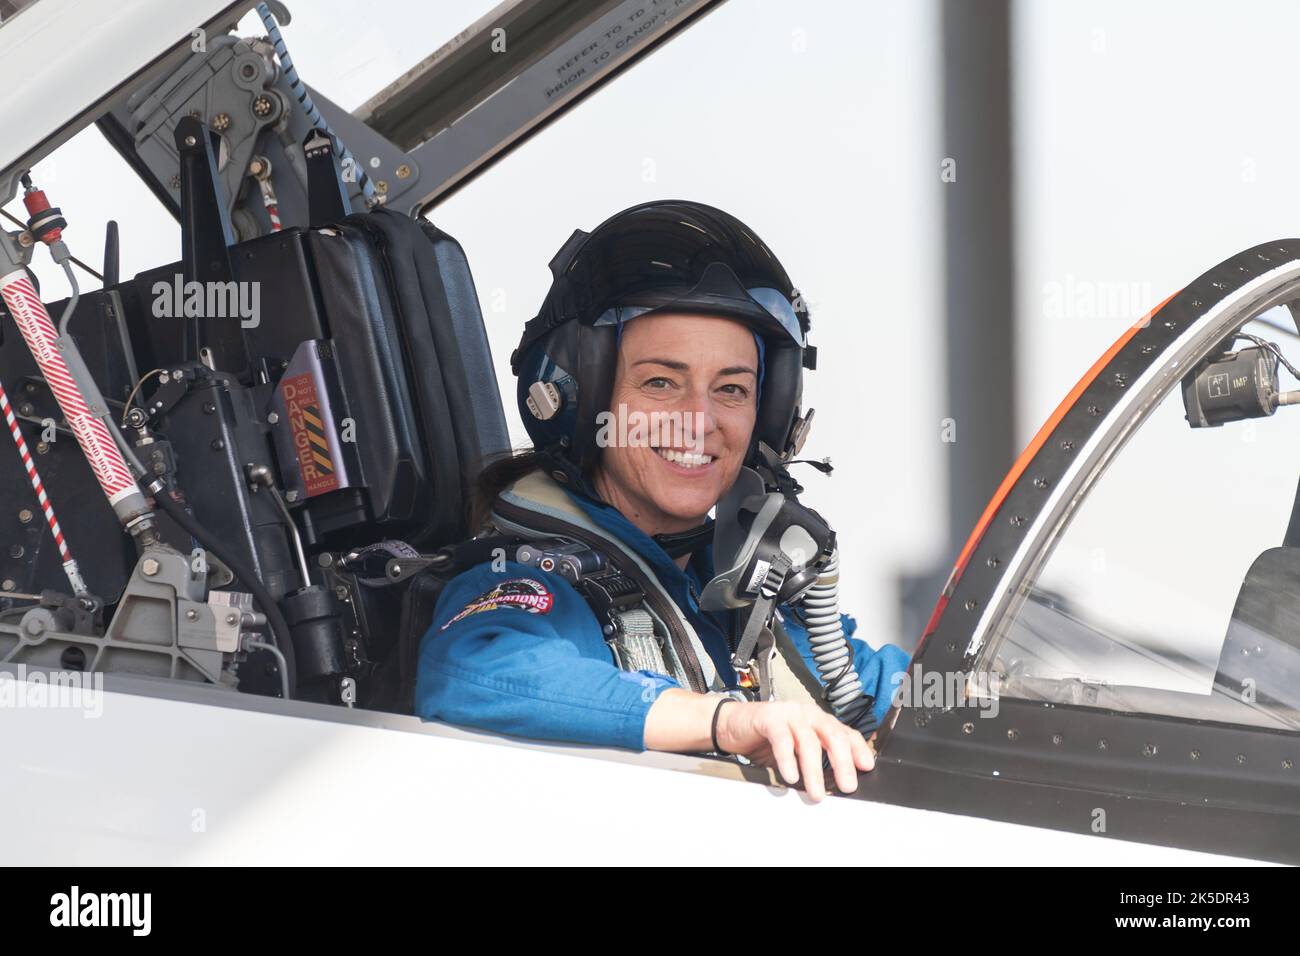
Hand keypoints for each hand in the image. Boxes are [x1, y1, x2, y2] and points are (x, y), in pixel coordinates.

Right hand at [716, 700, 874, 801]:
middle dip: (843, 762)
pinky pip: (782, 739)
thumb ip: (814, 762)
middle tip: (847, 786)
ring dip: (814, 770)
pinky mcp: (768, 717)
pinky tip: (790, 776)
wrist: (732, 726)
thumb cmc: (767, 741)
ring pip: (808, 740)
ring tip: (817, 793)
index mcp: (818, 720)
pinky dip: (787, 759)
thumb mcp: (796, 753)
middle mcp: (807, 714)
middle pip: (832, 735)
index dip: (858, 749)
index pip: (845, 732)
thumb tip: (835, 787)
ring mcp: (788, 713)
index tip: (867, 768)